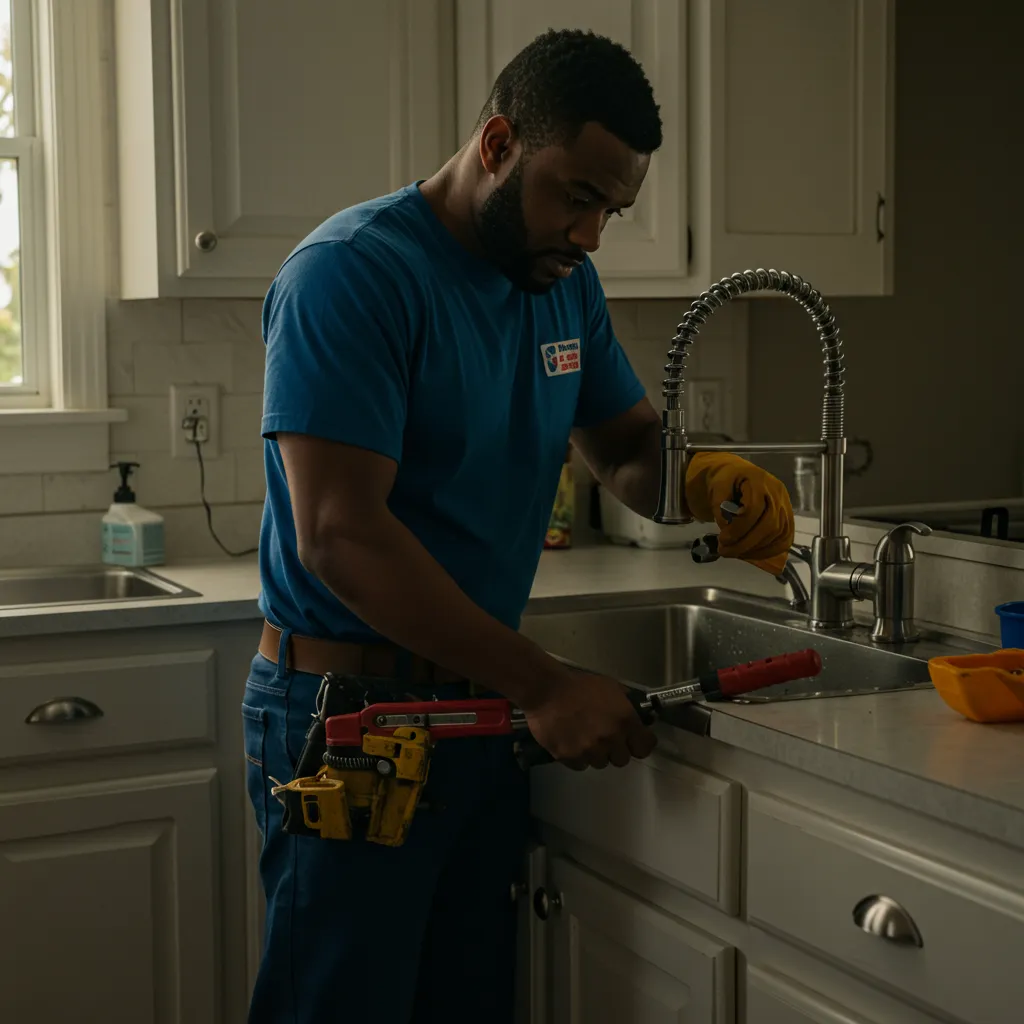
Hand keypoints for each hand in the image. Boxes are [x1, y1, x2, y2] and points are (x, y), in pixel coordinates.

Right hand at [520, 668, 656, 769]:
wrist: (546, 690)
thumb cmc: (578, 685)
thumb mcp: (610, 687)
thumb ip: (626, 704)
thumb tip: (637, 716)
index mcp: (624, 720)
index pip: (645, 747)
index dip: (640, 744)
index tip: (635, 741)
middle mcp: (610, 739)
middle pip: (622, 759)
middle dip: (615, 749)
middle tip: (604, 736)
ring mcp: (590, 751)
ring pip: (600, 763)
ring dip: (596, 753)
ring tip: (584, 737)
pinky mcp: (570, 758)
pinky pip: (581, 765)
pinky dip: (578, 757)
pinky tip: (571, 742)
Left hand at [685, 452, 793, 574]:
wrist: (740, 475)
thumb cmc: (728, 480)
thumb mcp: (717, 485)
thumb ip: (720, 504)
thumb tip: (727, 527)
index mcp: (759, 480)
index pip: (754, 509)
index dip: (738, 528)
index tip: (722, 539)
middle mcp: (778, 493)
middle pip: (770, 524)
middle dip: (746, 543)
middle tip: (725, 551)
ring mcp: (786, 506)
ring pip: (779, 534)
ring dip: (756, 549)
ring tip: (735, 553)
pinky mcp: (788, 518)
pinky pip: (785, 539)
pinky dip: (769, 550)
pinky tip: (751, 554)